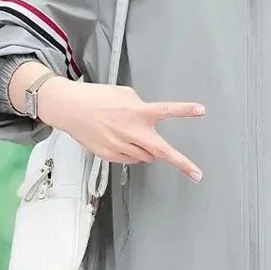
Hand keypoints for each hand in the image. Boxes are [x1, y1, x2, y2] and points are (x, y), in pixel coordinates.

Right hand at [38, 76, 205, 182]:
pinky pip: (130, 160)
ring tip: (132, 137)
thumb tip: (149, 122)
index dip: (185, 110)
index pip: (166, 110)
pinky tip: (120, 140)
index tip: (202, 110)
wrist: (69, 108)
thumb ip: (141, 108)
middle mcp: (132, 130)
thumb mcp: (124, 94)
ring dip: (147, 150)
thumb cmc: (96, 98)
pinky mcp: (110, 155)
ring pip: (146, 157)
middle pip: (162, 151)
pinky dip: (131, 153)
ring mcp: (121, 145)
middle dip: (181, 163)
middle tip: (197, 175)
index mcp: (138, 111)